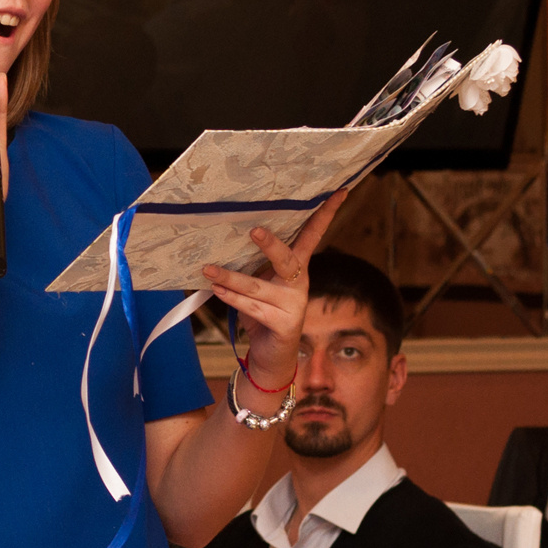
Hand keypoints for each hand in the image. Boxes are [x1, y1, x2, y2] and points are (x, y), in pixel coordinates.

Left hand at [199, 187, 349, 395]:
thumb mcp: (259, 284)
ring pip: (259, 287)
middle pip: (289, 258)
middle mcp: (299, 283)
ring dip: (231, 278)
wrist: (270, 357)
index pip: (313, 235)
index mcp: (296, 267)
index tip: (339, 191)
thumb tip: (221, 240)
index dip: (326, 214)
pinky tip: (216, 291)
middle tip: (254, 230)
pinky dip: (232, 299)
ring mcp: (294, 305)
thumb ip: (251, 265)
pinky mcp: (284, 325)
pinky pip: (253, 308)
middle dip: (271, 245)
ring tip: (208, 269)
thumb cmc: (262, 313)